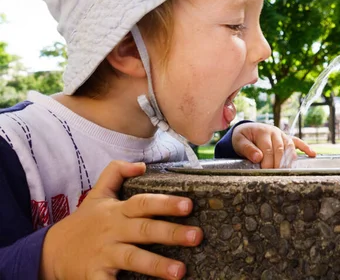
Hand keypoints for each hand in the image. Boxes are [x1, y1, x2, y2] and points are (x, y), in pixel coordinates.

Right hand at [41, 161, 202, 279]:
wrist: (49, 253)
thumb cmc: (83, 223)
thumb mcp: (97, 195)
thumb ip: (115, 173)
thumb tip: (141, 165)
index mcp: (117, 212)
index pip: (143, 203)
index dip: (165, 203)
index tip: (189, 205)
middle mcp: (113, 232)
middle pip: (144, 230)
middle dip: (171, 233)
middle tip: (197, 235)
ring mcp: (104, 255)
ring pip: (133, 258)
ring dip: (157, 265)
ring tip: (181, 271)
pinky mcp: (94, 276)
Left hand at [232, 122, 316, 167]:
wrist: (246, 130)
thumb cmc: (243, 137)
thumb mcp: (239, 141)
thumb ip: (247, 149)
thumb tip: (258, 158)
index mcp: (262, 132)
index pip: (268, 149)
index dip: (268, 161)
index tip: (266, 172)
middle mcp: (274, 132)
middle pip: (280, 149)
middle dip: (278, 163)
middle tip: (276, 175)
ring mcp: (282, 135)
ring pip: (290, 147)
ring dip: (290, 159)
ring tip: (289, 171)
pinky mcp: (287, 138)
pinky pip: (298, 142)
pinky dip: (305, 147)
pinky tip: (312, 154)